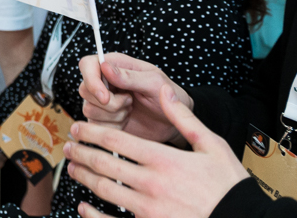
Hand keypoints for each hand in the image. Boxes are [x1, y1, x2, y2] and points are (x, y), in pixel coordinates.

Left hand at [64, 85, 247, 217]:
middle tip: (67, 147)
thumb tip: (165, 91)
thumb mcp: (212, 145)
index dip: (91, 133)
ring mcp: (148, 209)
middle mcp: (151, 183)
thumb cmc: (229, 185)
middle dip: (80, 152)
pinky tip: (83, 208)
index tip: (78, 129)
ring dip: (83, 177)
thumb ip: (184, 117)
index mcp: (163, 159)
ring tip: (73, 169)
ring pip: (104, 189)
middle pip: (103, 162)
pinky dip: (93, 216)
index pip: (115, 139)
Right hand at [77, 53, 191, 142]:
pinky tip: (126, 122)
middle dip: (108, 103)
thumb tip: (105, 66)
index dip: (91, 80)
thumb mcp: (154, 82)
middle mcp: (104, 82)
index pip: (87, 65)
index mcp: (114, 65)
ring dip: (113, 115)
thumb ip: (129, 76)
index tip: (106, 96)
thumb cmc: (168, 97)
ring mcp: (101, 102)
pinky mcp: (102, 120)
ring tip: (130, 110)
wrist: (175, 124)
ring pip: (88, 109)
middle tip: (130, 102)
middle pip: (85, 90)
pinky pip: (94, 126)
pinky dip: (112, 127)